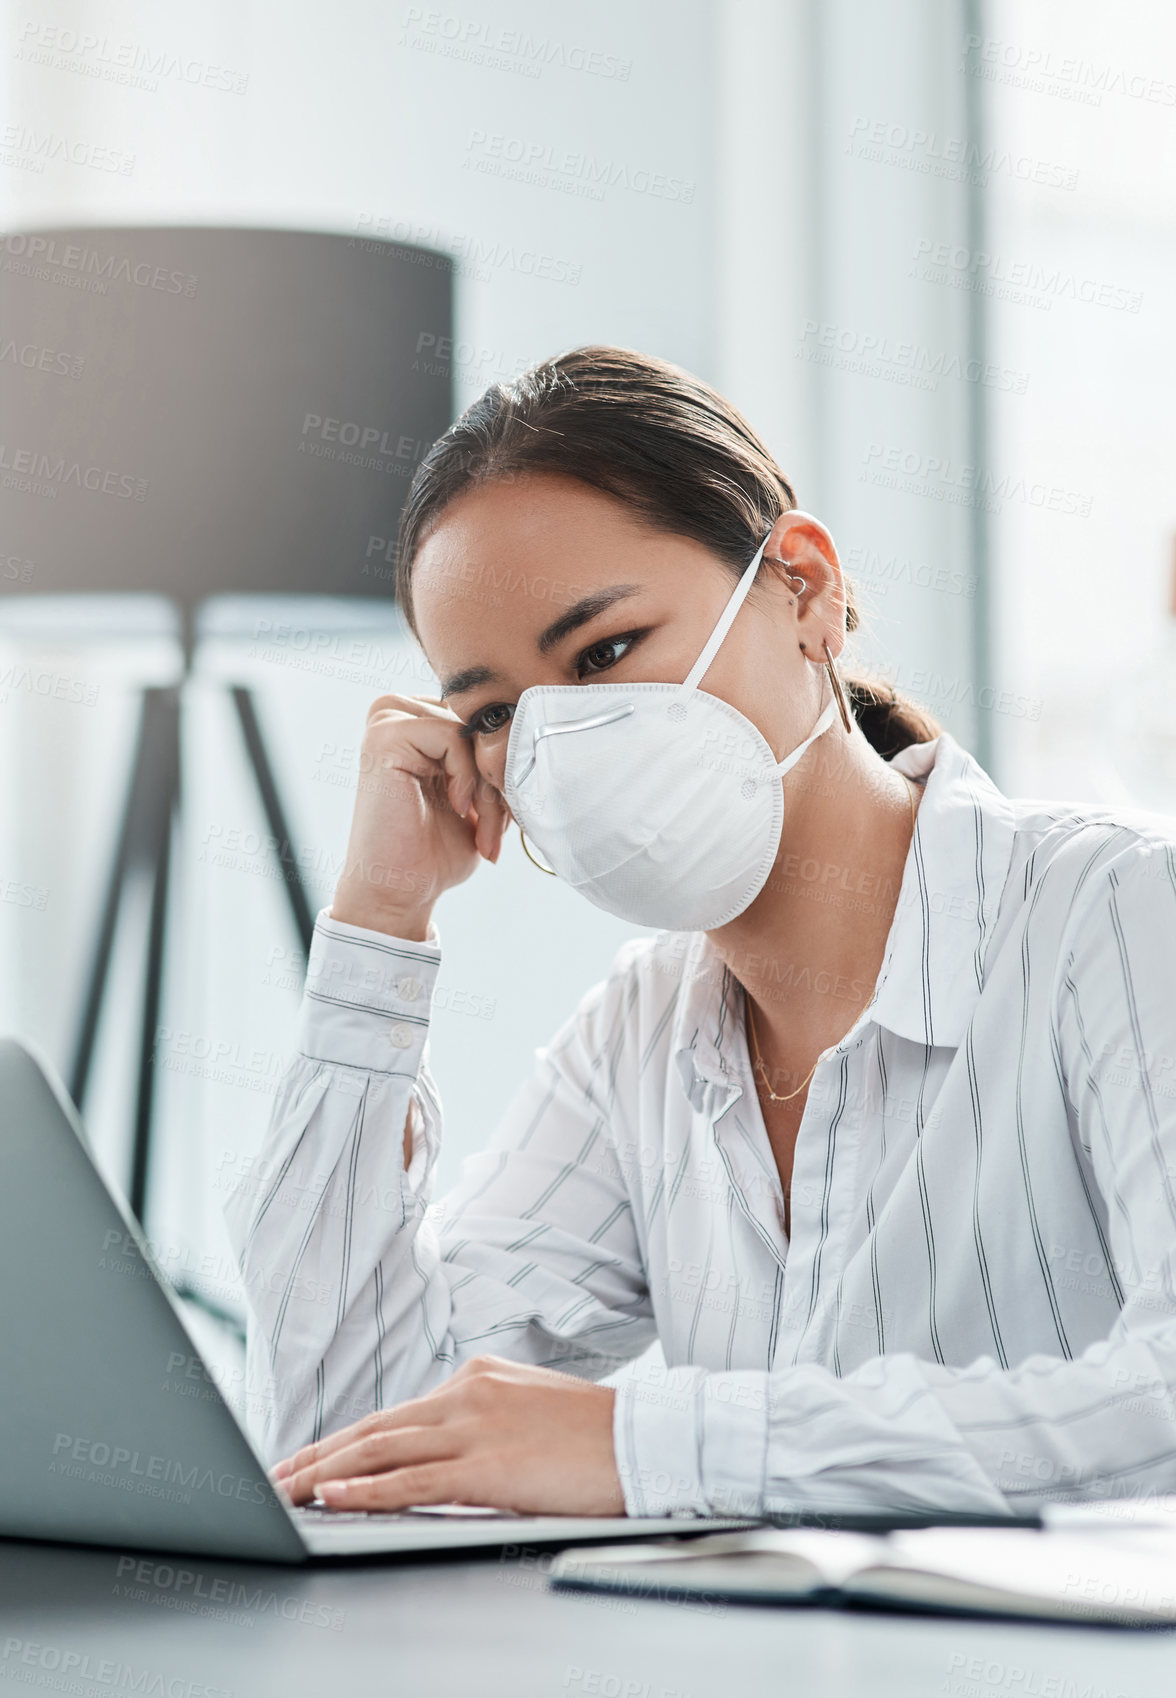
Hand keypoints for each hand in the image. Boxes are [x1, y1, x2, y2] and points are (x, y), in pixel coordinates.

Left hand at [270, 1356, 624, 1515]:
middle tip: (274, 1476)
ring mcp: (476, 1425)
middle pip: (374, 1428)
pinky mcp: (488, 1465)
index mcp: (477, 1377)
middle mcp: (468, 1392)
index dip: (343, 1441)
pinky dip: (364, 1490)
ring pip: (381, 1451)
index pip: (394, 1413)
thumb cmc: (596, 1439)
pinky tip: (331, 1496)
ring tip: (285, 1490)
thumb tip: (437, 1456)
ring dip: (324, 1474)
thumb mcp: (528, 1415)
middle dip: (317, 1455)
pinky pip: (411, 1480)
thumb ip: (481, 1425)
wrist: (649, 1442)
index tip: (307, 1460)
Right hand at [330, 692, 510, 938]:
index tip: (506, 816)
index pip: (483, 717)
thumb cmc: (436, 848)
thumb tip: (530, 728)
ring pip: (471, 732)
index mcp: (416, 717)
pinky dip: (466, 777)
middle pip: (478, 723)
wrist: (402, 888)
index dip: (502, 767)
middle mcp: (397, 710)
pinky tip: (457, 809)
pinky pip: (453, 736)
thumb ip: (490, 756)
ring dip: (487, 788)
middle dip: (498, 780)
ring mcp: (386, 719)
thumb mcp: (476, 794)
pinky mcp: (384, 736)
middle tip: (495, 831)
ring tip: (483, 831)